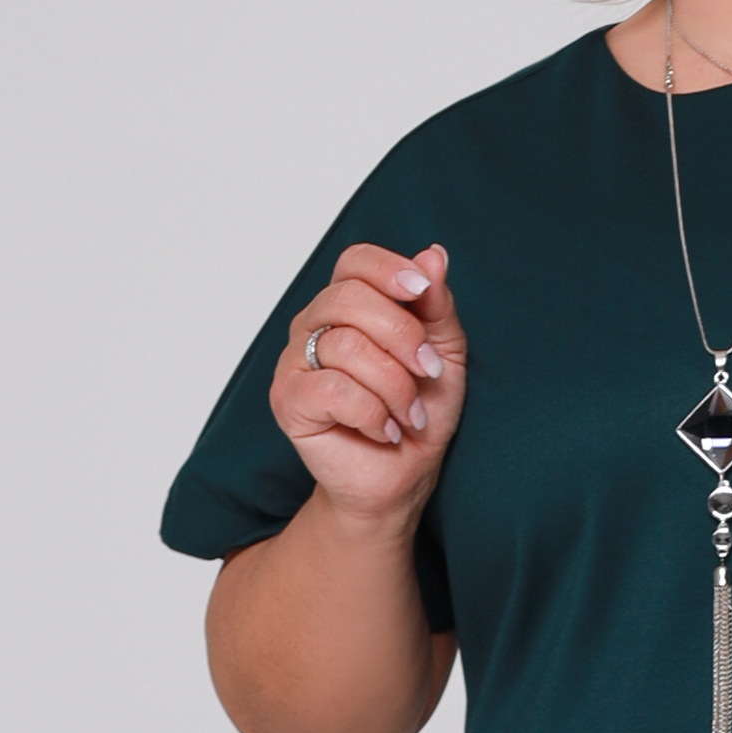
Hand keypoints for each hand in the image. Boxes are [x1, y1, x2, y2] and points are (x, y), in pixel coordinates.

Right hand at [270, 243, 466, 525]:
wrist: (402, 478)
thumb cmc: (418, 413)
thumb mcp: (444, 353)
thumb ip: (436, 305)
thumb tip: (432, 255)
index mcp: (347, 306)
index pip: (354, 261)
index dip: (388, 269)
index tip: (422, 291)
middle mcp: (313, 326)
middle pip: (350, 298)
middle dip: (403, 337)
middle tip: (429, 372)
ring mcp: (294, 362)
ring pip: (347, 347)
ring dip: (395, 386)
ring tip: (407, 414)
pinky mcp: (287, 401)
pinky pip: (334, 389)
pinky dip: (372, 413)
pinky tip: (383, 431)